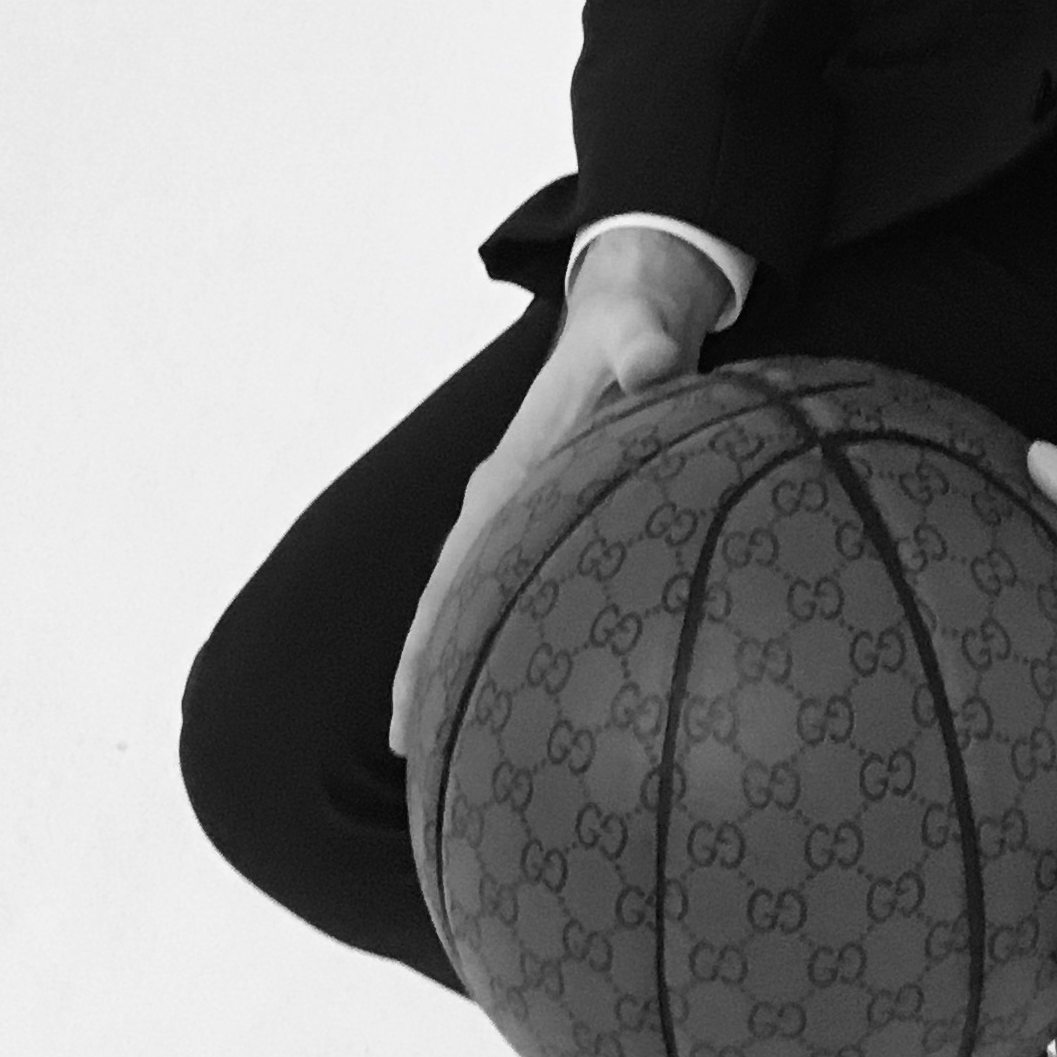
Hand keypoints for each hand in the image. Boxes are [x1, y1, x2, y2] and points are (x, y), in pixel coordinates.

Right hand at [385, 226, 730, 754]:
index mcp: (514, 467)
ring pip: (477, 594)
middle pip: (449, 594)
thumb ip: (644, 350)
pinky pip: (519, 581)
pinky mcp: (553, 512)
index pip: (460, 561)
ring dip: (455, 657)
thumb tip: (653, 367)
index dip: (432, 627)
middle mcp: (506, 494)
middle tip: (404, 749)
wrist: (634, 307)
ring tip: (440, 742)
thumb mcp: (640, 330)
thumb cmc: (635, 326)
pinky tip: (523, 685)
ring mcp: (524, 506)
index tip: (410, 693)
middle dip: (424, 667)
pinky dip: (506, 630)